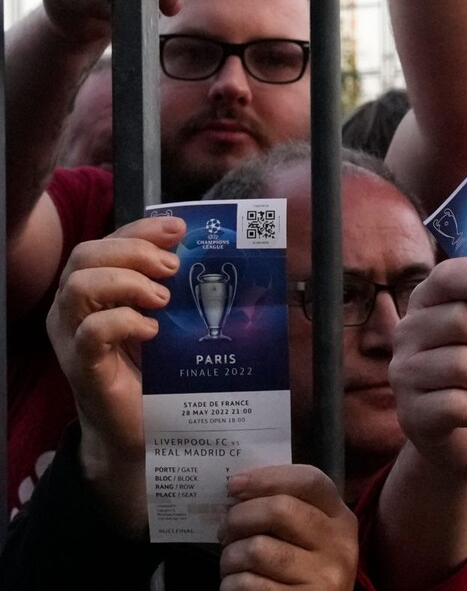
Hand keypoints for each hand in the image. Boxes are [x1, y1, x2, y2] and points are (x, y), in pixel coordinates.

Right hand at [45, 215, 184, 533]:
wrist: (145, 431)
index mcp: (95, 289)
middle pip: (87, 255)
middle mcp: (74, 308)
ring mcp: (72, 338)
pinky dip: (124, 322)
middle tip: (173, 269)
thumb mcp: (168, 319)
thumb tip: (200, 252)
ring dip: (127, 283)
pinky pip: (91, 332)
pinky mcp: (83, 368)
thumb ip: (172, 287)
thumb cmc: (157, 372)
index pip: (107, 242)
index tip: (179, 230)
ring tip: (163, 300)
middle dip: (134, 252)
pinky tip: (153, 330)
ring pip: (79, 286)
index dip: (141, 229)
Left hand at [220, 465, 357, 590]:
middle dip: (238, 518)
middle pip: (279, 510)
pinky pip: (248, 584)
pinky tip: (237, 586)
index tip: (234, 485)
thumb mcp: (308, 538)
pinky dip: (230, 585)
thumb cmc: (301, 573)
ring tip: (231, 564)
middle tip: (225, 531)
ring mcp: (324, 578)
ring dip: (229, 557)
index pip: (310, 481)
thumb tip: (238, 490)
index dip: (268, 477)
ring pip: (257, 549)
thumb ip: (286, 512)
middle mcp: (339, 546)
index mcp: (341, 520)